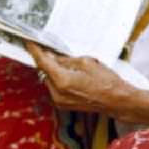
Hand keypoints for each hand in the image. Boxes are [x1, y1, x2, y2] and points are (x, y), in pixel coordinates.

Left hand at [26, 43, 148, 123]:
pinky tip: (70, 73)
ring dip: (54, 70)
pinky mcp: (64, 104)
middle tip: (51, 49)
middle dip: (47, 60)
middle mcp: (58, 93)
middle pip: (45, 72)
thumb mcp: (87, 63)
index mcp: (62, 81)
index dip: (35, 51)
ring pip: (50, 79)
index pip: (43, 63)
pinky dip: (59, 79)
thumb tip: (53, 57)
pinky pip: (55, 88)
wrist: (117, 101)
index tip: (30, 43)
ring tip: (67, 63)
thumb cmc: (107, 83)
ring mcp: (60, 101)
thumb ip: (66, 60)